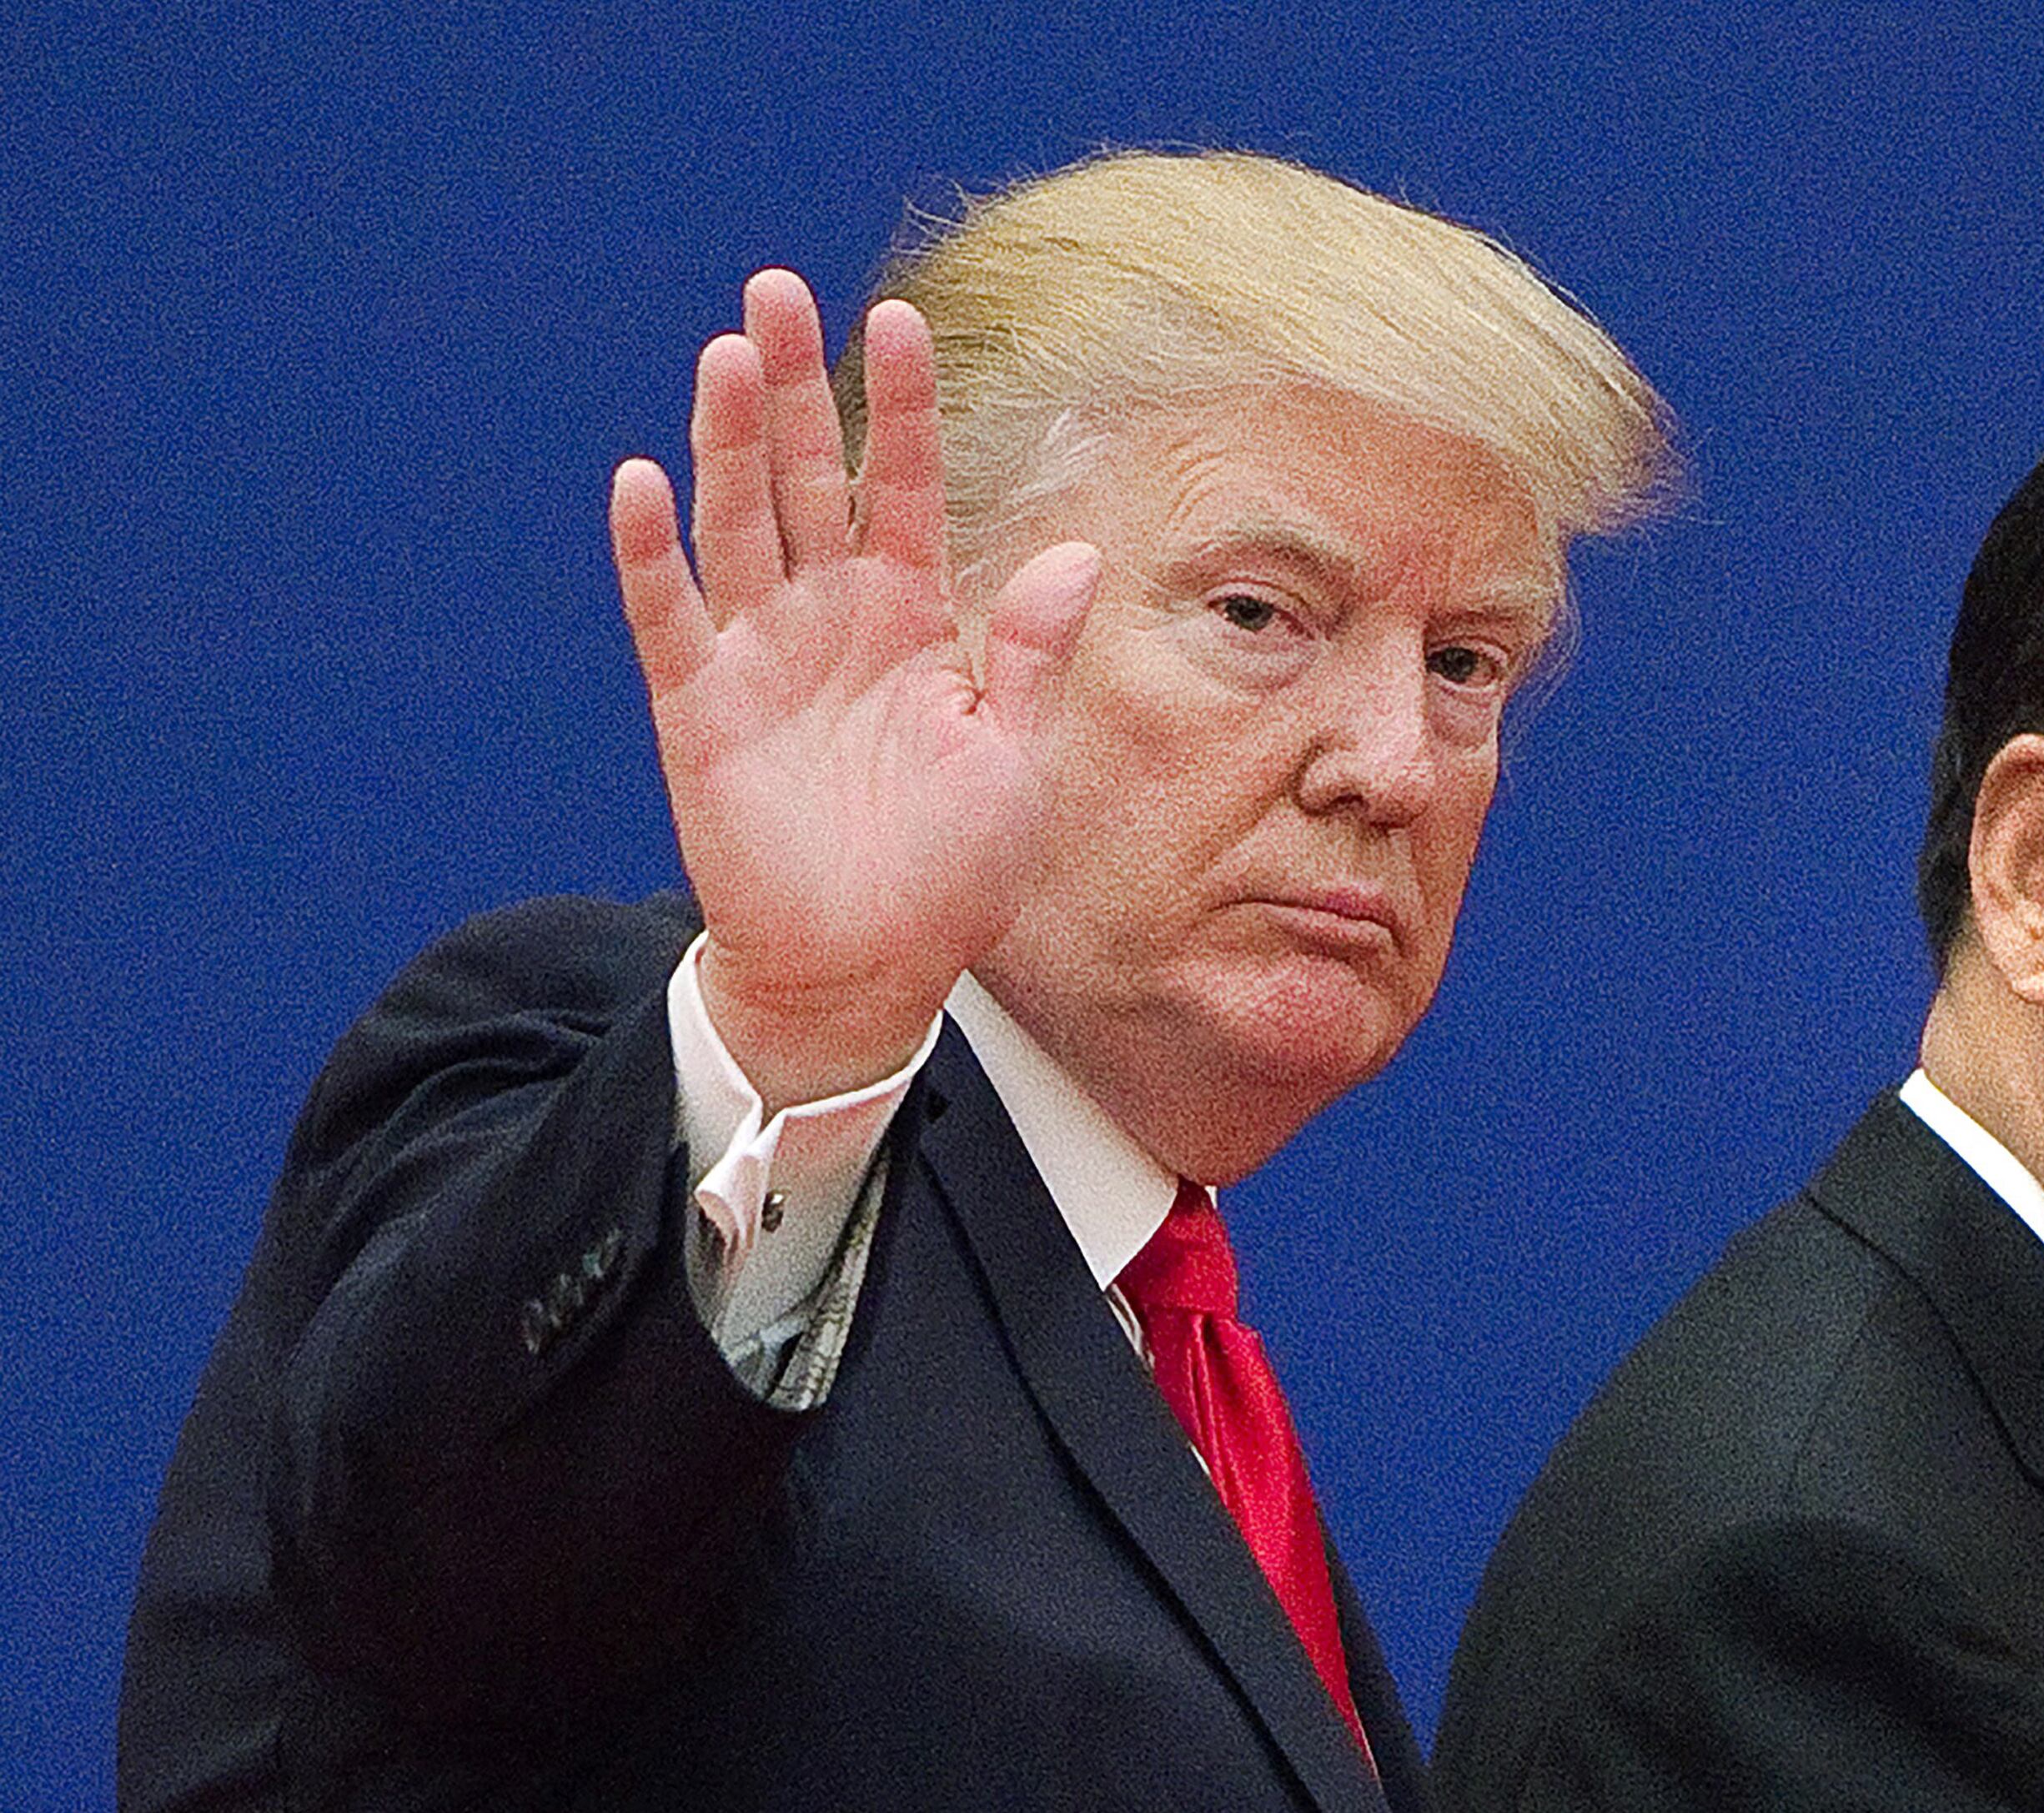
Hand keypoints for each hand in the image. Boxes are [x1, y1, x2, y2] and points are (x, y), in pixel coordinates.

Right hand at [610, 270, 1102, 1105]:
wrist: (871, 968)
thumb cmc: (950, 870)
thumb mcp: (1014, 758)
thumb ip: (1027, 653)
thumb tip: (1078, 552)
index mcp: (910, 620)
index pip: (901, 487)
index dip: (900, 406)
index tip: (902, 317)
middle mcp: (830, 618)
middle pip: (806, 477)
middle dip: (793, 385)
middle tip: (776, 287)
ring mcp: (760, 656)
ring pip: (737, 522)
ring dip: (725, 439)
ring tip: (726, 351)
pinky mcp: (699, 708)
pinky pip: (670, 616)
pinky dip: (650, 552)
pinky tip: (640, 479)